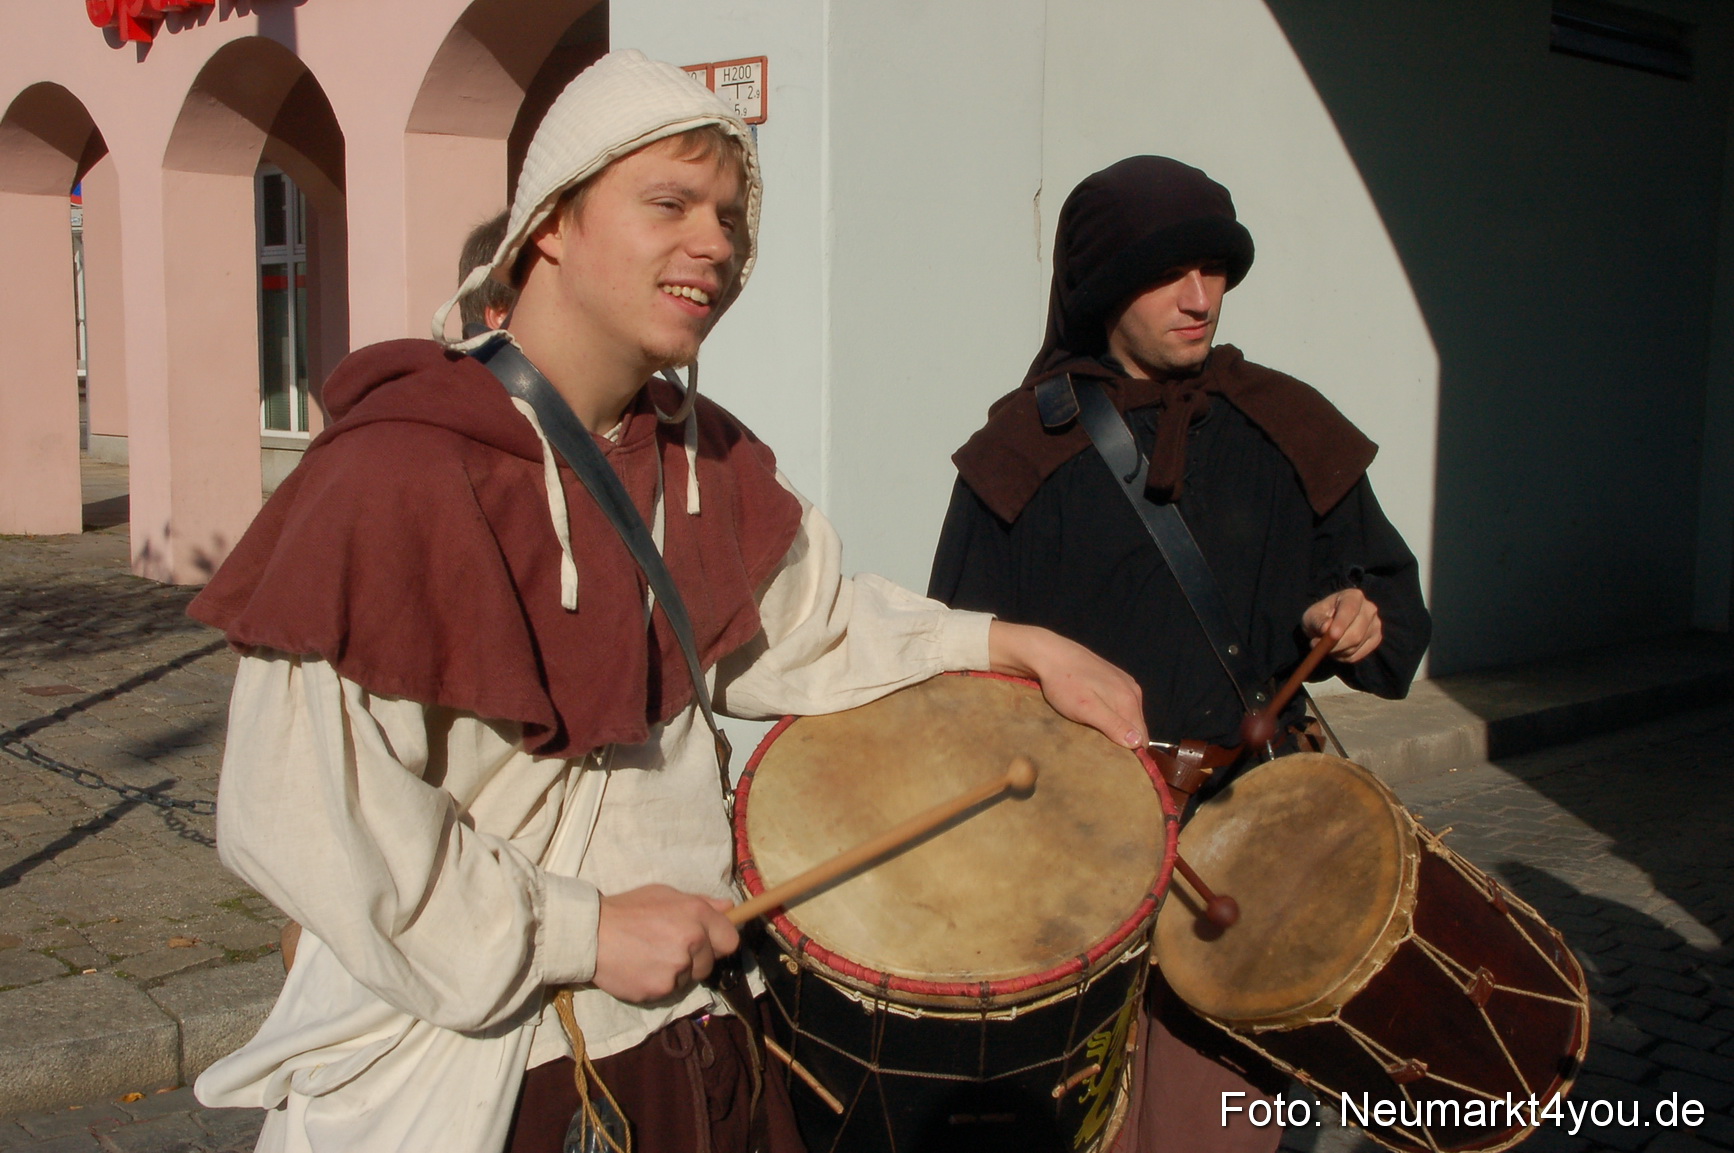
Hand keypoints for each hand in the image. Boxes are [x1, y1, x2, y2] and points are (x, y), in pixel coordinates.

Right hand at [592, 885, 738, 1002]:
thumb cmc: (627, 909)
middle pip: (709, 964)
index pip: (730, 941)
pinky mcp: (660, 989)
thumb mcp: (664, 894)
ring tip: (649, 957)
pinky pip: (667, 990)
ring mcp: (677, 968)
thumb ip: (700, 902)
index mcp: (696, 914)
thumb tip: (729, 908)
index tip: (708, 944)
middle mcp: (692, 941)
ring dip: (675, 972)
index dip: (719, 943)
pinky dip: (657, 983)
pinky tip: (639, 968)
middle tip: (668, 949)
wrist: (591, 933)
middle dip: (694, 959)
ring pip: (687, 979)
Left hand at [988, 621, 1145, 746]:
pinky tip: (1094, 713)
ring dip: (1115, 727)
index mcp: (1129, 700)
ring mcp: (1124, 683)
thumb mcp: (1086, 709)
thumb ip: (1113, 725)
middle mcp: (1132, 691)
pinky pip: (1119, 704)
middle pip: (1136, 727)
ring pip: (1127, 716)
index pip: (1142, 738)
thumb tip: (1138, 743)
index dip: (1129, 753)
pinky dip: (1110, 713)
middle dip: (1122, 740)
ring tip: (1095, 731)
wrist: (1049, 654)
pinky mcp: (1114, 678)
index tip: (1112, 760)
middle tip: (1099, 747)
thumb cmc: (1064, 683)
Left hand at [1301, 588, 1382, 662]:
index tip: (1331, 635)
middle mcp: (1369, 609)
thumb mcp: (1312, 615)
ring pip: (1355, 646)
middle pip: (1356, 633)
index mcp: (1353, 596)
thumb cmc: (1320, 616)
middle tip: (1316, 645)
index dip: (1341, 624)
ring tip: (1324, 646)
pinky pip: (1357, 655)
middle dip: (1335, 644)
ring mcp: (1376, 625)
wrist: (1329, 624)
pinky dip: (1342, 657)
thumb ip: (1317, 620)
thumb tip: (1326, 628)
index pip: (1350, 610)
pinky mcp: (1376, 639)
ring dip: (1336, 651)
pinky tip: (1335, 650)